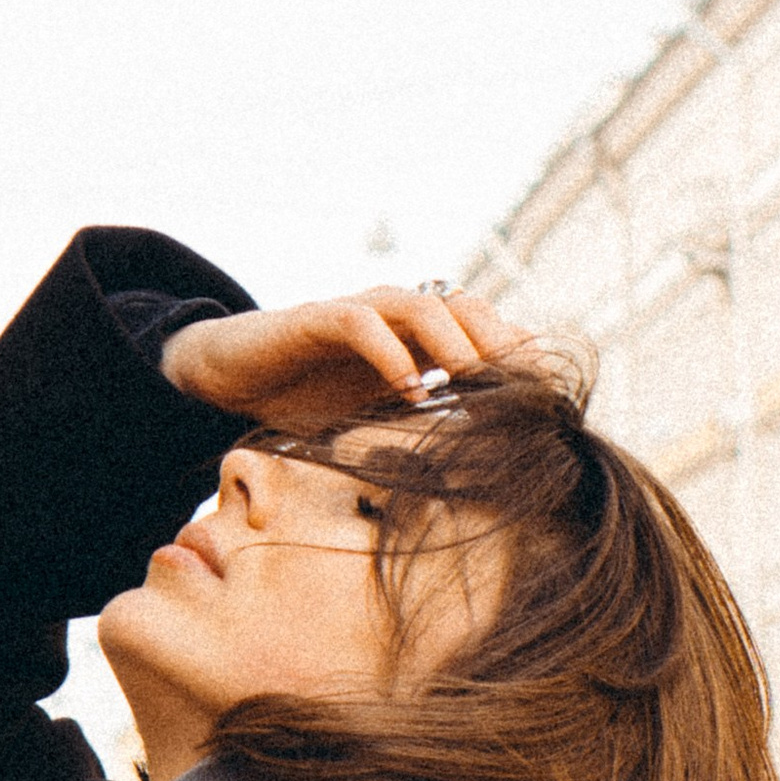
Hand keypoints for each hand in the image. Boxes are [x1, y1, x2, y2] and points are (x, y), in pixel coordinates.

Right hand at [160, 281, 530, 434]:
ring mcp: (359, 312)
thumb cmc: (305, 402)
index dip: (517, 356)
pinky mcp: (316, 318)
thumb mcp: (376, 422)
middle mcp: (395, 315)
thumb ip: (423, 430)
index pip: (482, 332)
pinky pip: (361, 322)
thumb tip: (483, 473)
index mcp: (417, 338)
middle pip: (466, 309)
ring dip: (455, 342)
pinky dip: (390, 352)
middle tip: (529, 386)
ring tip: (478, 380)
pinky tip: (409, 388)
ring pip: (423, 307)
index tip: (551, 398)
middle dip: (500, 342)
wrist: (228, 377)